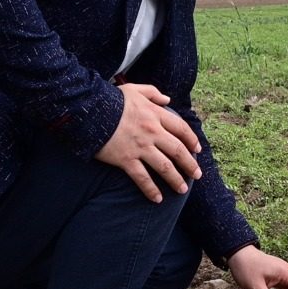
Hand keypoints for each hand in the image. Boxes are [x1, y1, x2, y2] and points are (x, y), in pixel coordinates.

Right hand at [94, 83, 201, 202]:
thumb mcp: (134, 90)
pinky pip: (142, 178)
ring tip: (182, 190)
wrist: (89, 109)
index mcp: (155, 114)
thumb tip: (168, 100)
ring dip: (175, 180)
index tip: (198, 150)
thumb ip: (153, 93)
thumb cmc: (111, 99)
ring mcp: (140, 147)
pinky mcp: (126, 159)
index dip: (192, 140)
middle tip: (197, 175)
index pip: (181, 128)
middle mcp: (152, 131)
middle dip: (190, 164)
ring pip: (164, 167)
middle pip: (178, 150)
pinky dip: (151, 190)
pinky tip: (157, 199)